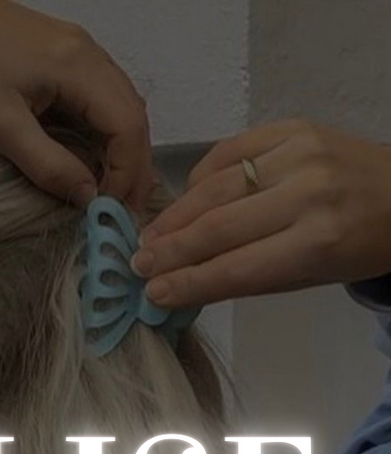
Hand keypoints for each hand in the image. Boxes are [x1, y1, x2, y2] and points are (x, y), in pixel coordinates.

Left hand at [0, 0, 153, 209]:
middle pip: (133, 113)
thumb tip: (88, 196)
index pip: (127, 124)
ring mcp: (80, 49)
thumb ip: (48, 164)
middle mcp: (90, 52)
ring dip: (126, 148)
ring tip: (117, 188)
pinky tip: (101, 155)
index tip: (112, 206)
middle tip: (124, 207)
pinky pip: (104, 94)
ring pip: (123, 102)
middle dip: (134, 164)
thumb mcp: (2, 127)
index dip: (127, 170)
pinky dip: (110, 129)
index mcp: (79, 66)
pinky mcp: (65, 53)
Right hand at [131, 118, 390, 307]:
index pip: (236, 267)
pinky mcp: (291, 127)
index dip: (188, 282)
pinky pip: (227, 153)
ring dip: (174, 217)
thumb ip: (242, 278)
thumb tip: (176, 285)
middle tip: (137, 264)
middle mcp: (308, 193)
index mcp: (318, 241)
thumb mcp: (303, 277)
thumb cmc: (349, 248)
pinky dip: (198, 180)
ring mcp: (299, 153)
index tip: (152, 293)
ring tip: (149, 238)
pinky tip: (184, 202)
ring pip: (215, 188)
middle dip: (170, 249)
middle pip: (219, 226)